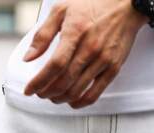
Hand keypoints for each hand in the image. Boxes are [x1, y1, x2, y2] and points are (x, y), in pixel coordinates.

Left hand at [22, 0, 145, 108]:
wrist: (124, 7)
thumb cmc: (92, 6)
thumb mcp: (62, 10)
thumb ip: (43, 34)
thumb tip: (28, 57)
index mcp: (75, 32)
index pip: (55, 64)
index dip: (40, 81)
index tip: (30, 89)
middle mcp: (90, 48)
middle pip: (64, 81)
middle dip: (47, 92)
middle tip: (40, 93)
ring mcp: (103, 60)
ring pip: (77, 90)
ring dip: (61, 98)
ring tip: (53, 97)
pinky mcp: (113, 69)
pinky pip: (95, 93)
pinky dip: (80, 102)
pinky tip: (72, 102)